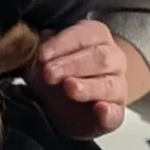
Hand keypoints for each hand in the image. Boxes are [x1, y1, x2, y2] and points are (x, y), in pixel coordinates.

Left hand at [27, 20, 127, 137]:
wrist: (65, 110)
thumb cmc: (56, 77)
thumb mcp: (41, 61)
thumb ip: (38, 49)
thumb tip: (31, 40)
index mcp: (96, 37)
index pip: (84, 34)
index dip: (62, 44)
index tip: (42, 55)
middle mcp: (113, 59)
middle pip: (99, 57)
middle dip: (72, 64)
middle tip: (49, 73)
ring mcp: (117, 87)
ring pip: (109, 84)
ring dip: (89, 86)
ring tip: (70, 87)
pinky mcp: (115, 114)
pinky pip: (116, 113)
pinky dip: (109, 112)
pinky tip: (100, 110)